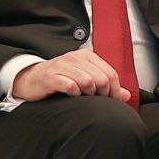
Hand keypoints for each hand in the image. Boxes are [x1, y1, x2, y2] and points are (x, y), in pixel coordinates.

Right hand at [11, 50, 132, 104]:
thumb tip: (127, 95)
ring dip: (89, 95)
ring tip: (83, 99)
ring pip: (88, 82)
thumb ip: (106, 86)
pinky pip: (71, 86)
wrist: (31, 80)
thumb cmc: (60, 80)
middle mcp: (75, 58)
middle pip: (101, 79)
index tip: (111, 101)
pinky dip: (74, 95)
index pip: (111, 74)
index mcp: (87, 56)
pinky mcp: (51, 76)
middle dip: (103, 95)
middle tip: (96, 103)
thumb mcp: (85, 80)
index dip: (115, 91)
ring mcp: (62, 66)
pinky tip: (71, 97)